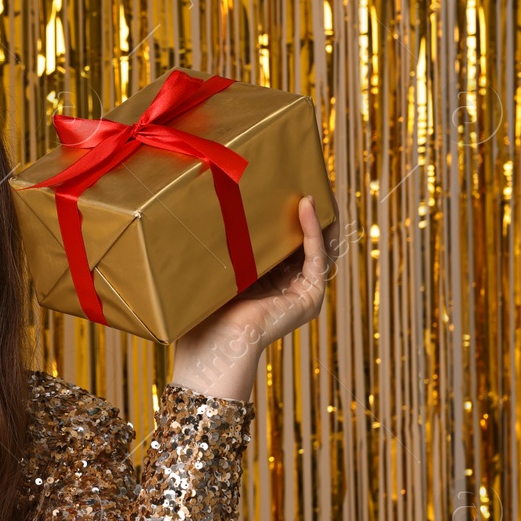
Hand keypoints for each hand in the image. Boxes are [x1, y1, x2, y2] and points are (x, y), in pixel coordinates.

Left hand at [170, 195, 338, 399]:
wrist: (214, 345)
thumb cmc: (202, 314)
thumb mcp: (212, 270)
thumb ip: (218, 244)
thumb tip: (202, 205)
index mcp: (261, 280)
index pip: (277, 241)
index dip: (280, 214)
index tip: (278, 183)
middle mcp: (284, 285)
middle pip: (301, 240)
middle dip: (303, 209)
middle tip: (300, 175)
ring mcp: (300, 292)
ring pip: (318, 245)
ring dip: (318, 214)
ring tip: (312, 182)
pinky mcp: (310, 296)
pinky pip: (317, 256)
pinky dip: (314, 229)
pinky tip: (307, 204)